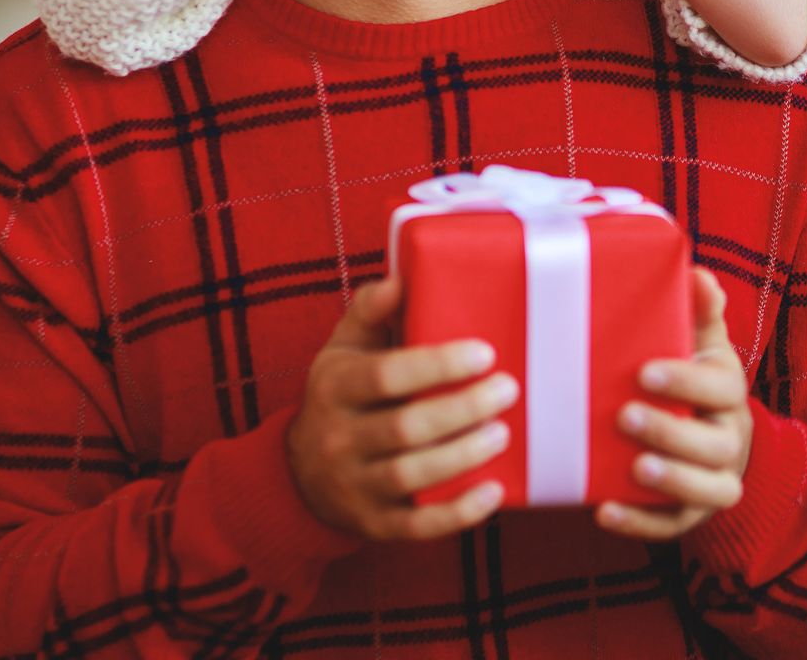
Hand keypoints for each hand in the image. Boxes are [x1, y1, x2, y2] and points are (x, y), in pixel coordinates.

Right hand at [286, 278, 519, 540]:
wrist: (299, 473)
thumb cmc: (342, 394)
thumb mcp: (344, 347)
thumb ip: (370, 309)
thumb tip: (402, 280)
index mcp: (335, 387)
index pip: (387, 375)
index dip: (437, 365)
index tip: (485, 353)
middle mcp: (339, 438)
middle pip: (406, 427)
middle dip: (463, 409)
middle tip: (508, 390)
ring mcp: (355, 485)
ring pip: (411, 476)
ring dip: (463, 456)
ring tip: (503, 433)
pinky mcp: (374, 524)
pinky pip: (416, 526)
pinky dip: (457, 513)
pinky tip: (493, 491)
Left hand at [597, 268, 752, 539]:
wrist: (715, 435)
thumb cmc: (694, 377)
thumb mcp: (701, 341)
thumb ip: (699, 310)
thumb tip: (697, 272)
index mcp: (728, 390)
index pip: (722, 385)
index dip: (687, 381)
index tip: (644, 372)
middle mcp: (729, 437)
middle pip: (716, 444)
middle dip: (672, 432)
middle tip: (624, 416)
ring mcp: (715, 480)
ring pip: (709, 490)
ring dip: (672, 480)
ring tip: (633, 468)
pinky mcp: (692, 513)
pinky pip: (674, 526)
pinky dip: (641, 523)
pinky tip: (604, 511)